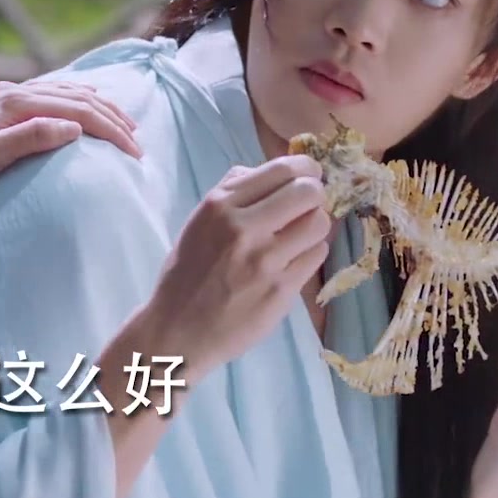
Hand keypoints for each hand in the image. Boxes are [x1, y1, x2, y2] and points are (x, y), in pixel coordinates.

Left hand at [0, 80, 141, 204]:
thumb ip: (29, 138)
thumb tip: (73, 128)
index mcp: (17, 102)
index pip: (77, 111)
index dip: (110, 131)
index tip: (134, 153)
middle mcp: (17, 91)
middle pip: (78, 97)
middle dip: (113, 119)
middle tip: (139, 144)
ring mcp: (11, 93)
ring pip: (68, 91)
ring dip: (100, 107)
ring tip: (125, 124)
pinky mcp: (5, 101)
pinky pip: (54, 93)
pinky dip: (79, 100)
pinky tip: (87, 108)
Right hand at [133, 156, 332, 386]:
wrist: (179, 328)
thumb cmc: (189, 272)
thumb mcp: (200, 221)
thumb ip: (235, 191)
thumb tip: (279, 173)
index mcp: (220, 204)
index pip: (282, 170)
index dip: (306, 168)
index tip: (310, 175)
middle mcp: (242, 227)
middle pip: (307, 192)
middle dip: (316, 194)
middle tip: (311, 205)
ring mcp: (264, 260)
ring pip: (318, 224)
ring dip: (317, 226)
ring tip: (303, 235)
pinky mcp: (280, 289)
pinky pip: (316, 256)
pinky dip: (312, 252)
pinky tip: (297, 259)